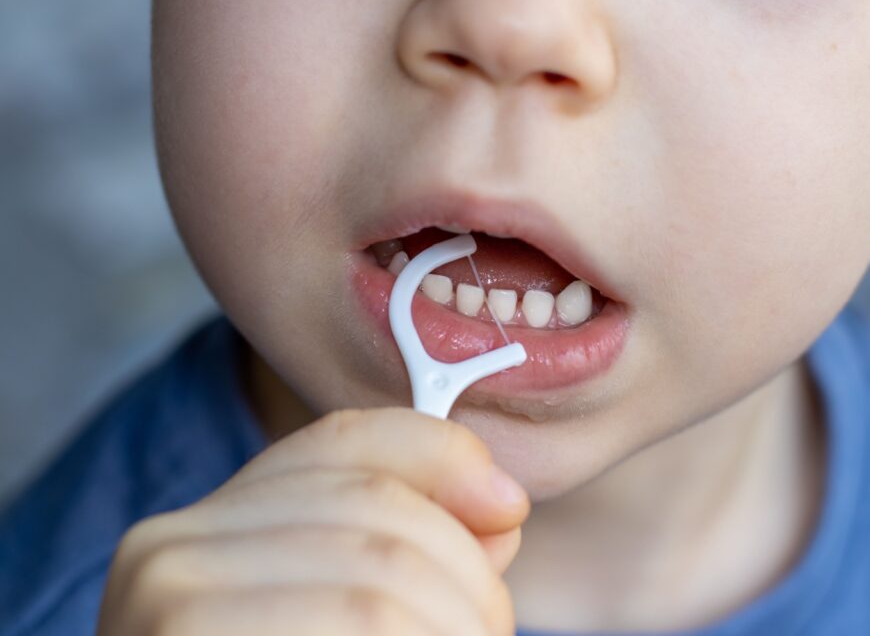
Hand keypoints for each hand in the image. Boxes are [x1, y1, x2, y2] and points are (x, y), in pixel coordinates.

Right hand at [97, 407, 529, 634]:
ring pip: (381, 593)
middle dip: (469, 583)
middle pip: (382, 521)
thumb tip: (500, 503)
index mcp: (201, 528)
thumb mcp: (338, 609)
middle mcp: (168, 557)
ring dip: (458, 632)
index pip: (347, 444)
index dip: (446, 464)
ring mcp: (173, 618)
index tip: (508, 510)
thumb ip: (402, 549)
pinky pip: (365, 634)